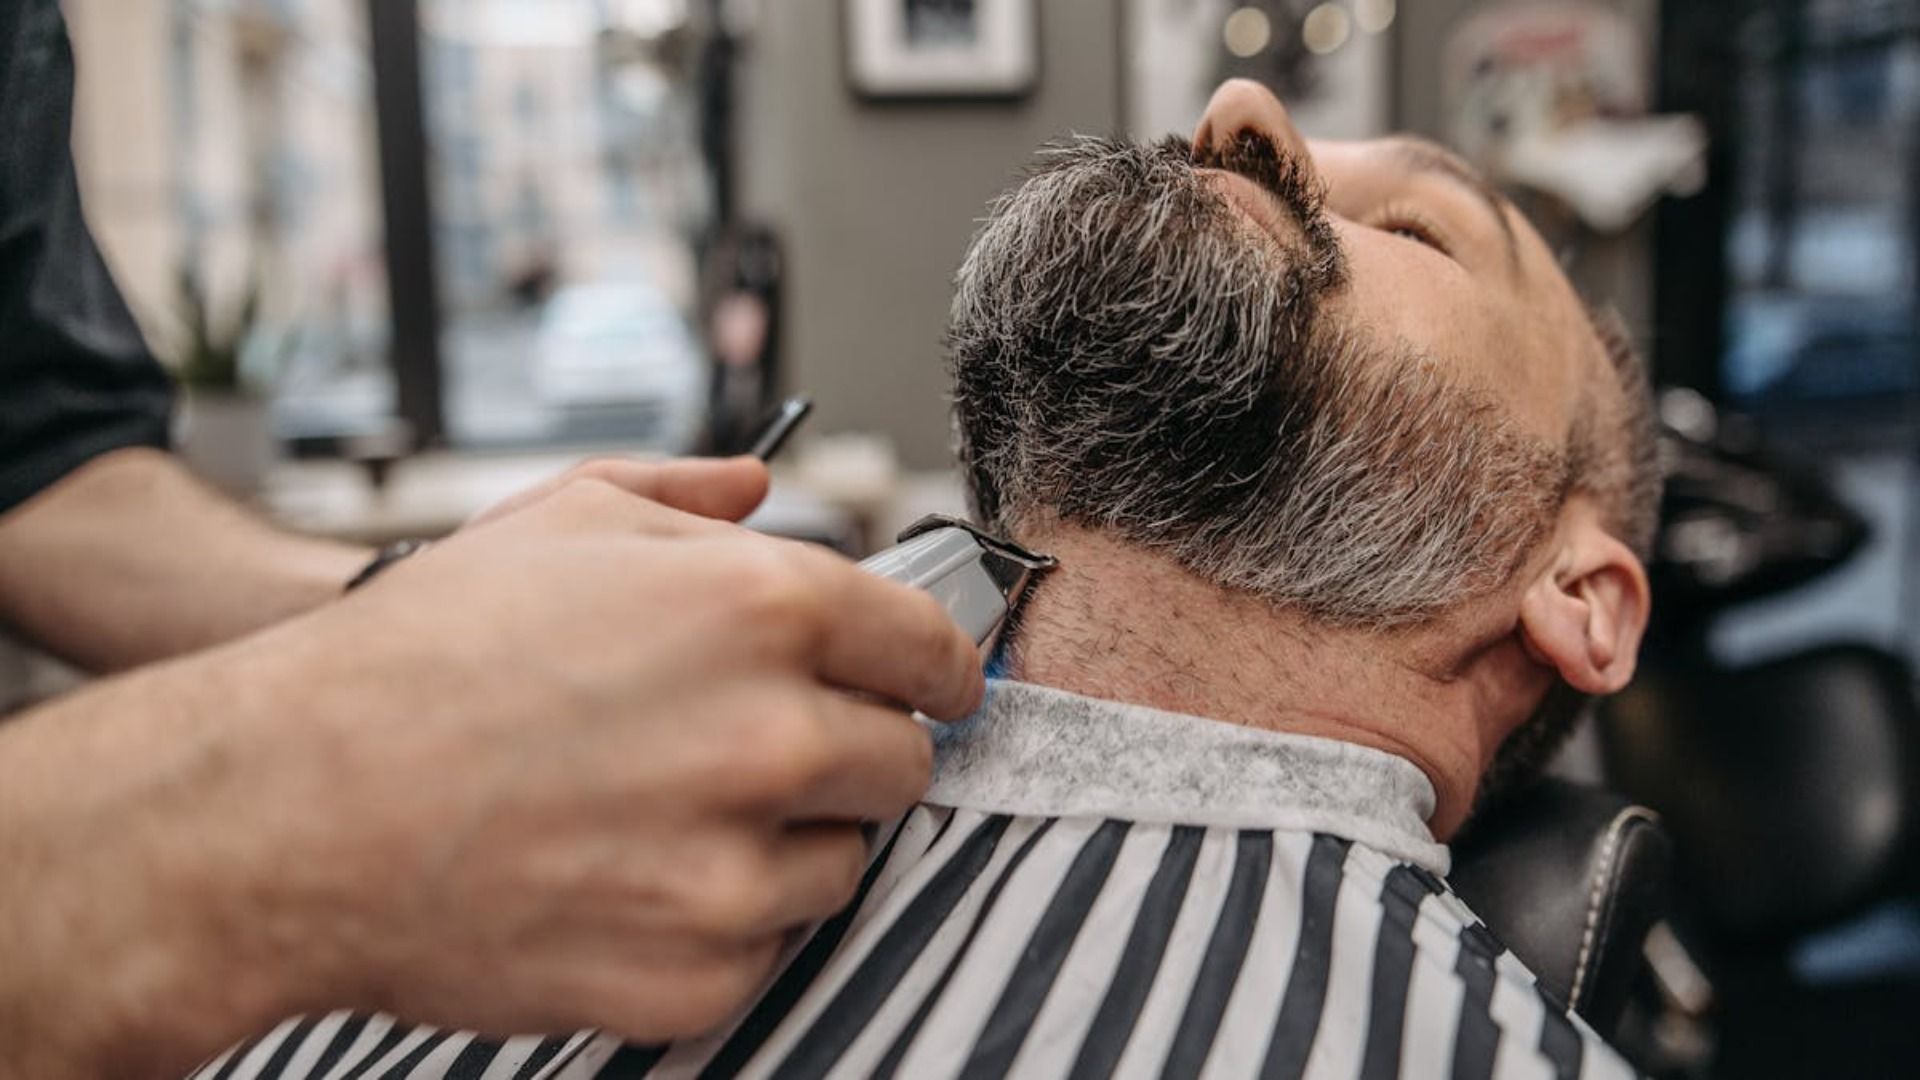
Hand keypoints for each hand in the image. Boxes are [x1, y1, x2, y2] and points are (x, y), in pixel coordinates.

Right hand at [0, 465, 982, 1076]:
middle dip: (851, 750)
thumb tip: (761, 488)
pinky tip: (634, 876)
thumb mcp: (559, 520)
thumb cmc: (418, 657)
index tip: (928, 687)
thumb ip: (688, 495)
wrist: (289, 809)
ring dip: (788, 839)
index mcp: (762, 607)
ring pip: (845, 859)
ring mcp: (734, 865)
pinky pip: (770, 946)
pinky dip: (723, 920)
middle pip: (903, 761)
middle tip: (761, 748)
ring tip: (670, 811)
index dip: (934, 668)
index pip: (932, 650)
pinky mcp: (694, 972)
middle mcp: (770, 734)